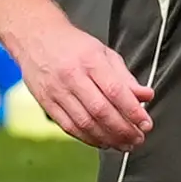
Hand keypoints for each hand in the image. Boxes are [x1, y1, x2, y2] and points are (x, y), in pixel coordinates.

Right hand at [11, 18, 152, 150]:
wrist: (34, 37)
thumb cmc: (72, 45)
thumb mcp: (103, 53)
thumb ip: (125, 77)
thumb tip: (146, 96)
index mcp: (90, 60)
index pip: (115, 91)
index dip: (133, 111)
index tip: (146, 124)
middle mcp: (72, 76)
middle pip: (101, 111)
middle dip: (123, 130)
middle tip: (138, 138)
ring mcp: (57, 91)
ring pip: (85, 123)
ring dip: (108, 138)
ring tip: (124, 144)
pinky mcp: (47, 103)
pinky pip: (69, 127)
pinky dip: (88, 138)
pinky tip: (102, 142)